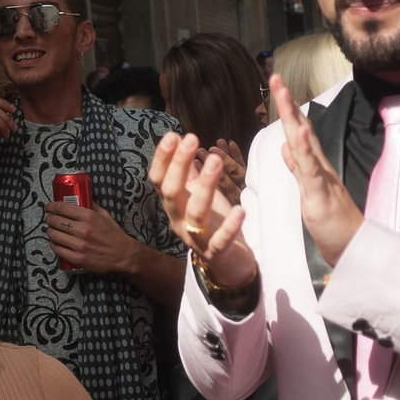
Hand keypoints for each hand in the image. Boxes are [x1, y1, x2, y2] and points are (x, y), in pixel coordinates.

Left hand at [44, 202, 137, 275]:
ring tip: (52, 231)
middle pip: (55, 221)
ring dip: (50, 232)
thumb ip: (92, 205)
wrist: (123, 254)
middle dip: (49, 219)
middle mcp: (83, 230)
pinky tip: (56, 243)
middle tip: (50, 219)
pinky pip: (58, 250)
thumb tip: (80, 197)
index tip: (48, 207)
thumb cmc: (113, 234)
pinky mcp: (78, 258)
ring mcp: (80, 245)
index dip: (51, 207)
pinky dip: (54, 245)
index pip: (62, 208)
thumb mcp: (105, 215)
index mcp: (89, 216)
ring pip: (54, 235)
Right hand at [148, 132, 255, 287]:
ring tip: (215, 161)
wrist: (228, 264)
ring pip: (195, 212)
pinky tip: (240, 210)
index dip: (163, 158)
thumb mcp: (200, 195)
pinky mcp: (216, 253)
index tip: (173, 135)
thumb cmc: (214, 223)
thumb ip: (190, 173)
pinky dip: (229, 226)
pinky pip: (220, 241)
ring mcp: (196, 239)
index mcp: (174, 206)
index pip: (159, 180)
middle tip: (191, 138)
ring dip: (204, 185)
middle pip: (172, 192)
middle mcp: (179, 221)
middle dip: (179, 164)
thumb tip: (182, 141)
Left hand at [271, 72, 362, 267]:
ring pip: (304, 141)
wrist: (353, 247)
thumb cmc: (333, 222)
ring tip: (283, 91)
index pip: (298, 132)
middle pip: (300, 128)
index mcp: (313, 165)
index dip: (287, 110)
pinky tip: (298, 132)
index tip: (276, 87)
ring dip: (292, 116)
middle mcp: (319, 165)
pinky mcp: (321, 193)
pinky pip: (310, 169)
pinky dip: (304, 149)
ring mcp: (321, 177)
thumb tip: (285, 146)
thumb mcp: (309, 191)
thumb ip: (298, 168)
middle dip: (287, 103)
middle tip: (275, 76)